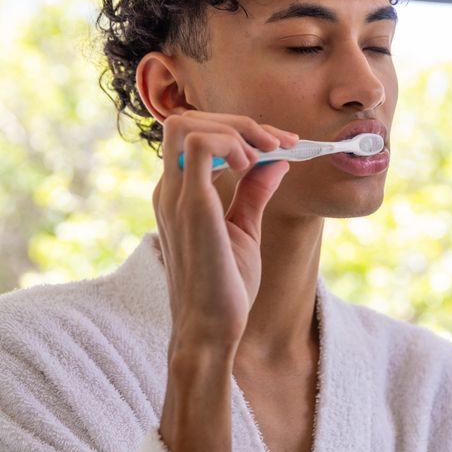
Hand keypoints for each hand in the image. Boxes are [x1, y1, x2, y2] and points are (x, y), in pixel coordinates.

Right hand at [153, 109, 297, 351]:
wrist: (211, 330)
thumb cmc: (224, 290)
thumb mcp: (244, 230)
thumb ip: (254, 193)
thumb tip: (278, 162)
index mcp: (178, 194)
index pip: (196, 136)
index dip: (239, 130)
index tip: (281, 144)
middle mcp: (169, 190)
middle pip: (188, 120)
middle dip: (240, 123)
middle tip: (281, 143)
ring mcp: (175, 197)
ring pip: (186, 123)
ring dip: (233, 128)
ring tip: (265, 152)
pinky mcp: (190, 207)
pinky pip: (198, 144)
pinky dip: (229, 142)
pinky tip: (251, 164)